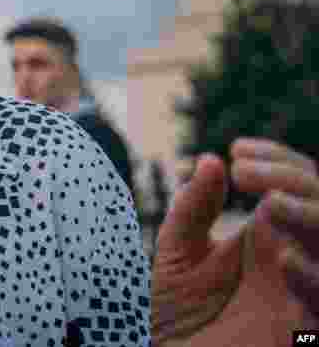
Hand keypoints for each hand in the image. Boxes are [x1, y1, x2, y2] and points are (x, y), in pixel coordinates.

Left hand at [151, 138, 317, 345]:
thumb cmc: (174, 314)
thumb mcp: (178, 252)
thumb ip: (193, 209)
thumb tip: (209, 159)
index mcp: (268, 237)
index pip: (295, 184)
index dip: (277, 160)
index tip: (238, 150)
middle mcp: (294, 260)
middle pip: (318, 203)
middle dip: (290, 178)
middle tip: (244, 171)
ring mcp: (301, 294)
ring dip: (311, 216)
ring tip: (273, 203)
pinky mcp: (303, 330)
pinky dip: (312, 277)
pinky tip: (283, 257)